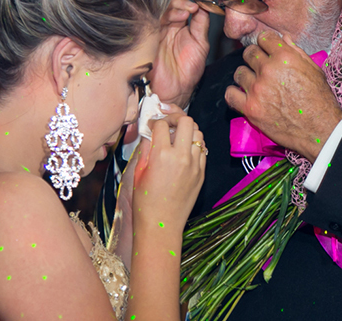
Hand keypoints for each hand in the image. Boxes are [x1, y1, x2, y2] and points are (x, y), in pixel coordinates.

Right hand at [132, 116, 205, 234]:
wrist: (161, 224)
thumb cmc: (145, 202)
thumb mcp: (139, 172)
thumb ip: (146, 148)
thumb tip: (149, 132)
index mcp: (162, 156)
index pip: (162, 124)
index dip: (154, 121)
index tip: (151, 125)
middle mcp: (181, 157)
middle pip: (186, 121)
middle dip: (175, 117)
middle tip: (168, 122)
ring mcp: (194, 165)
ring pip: (198, 133)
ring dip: (187, 130)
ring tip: (177, 135)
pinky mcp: (201, 173)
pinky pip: (202, 149)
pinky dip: (194, 144)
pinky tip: (184, 149)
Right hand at [148, 0, 209, 107]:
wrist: (175, 91)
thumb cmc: (187, 71)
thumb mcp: (200, 43)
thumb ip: (202, 23)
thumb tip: (206, 3)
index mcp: (179, 21)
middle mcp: (166, 21)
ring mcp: (156, 27)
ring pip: (162, 3)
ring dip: (177, 0)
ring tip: (191, 6)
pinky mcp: (148, 35)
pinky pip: (156, 17)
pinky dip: (170, 13)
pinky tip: (182, 15)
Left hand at [225, 31, 341, 161]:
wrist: (320, 130)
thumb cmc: (320, 100)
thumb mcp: (314, 70)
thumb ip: (296, 52)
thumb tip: (284, 39)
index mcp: (285, 57)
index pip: (264, 38)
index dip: (266, 43)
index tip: (266, 49)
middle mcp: (268, 70)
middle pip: (248, 53)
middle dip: (254, 58)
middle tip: (261, 68)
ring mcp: (257, 89)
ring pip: (239, 73)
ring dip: (246, 76)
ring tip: (255, 84)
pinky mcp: (250, 108)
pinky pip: (230, 94)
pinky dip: (234, 94)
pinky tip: (243, 96)